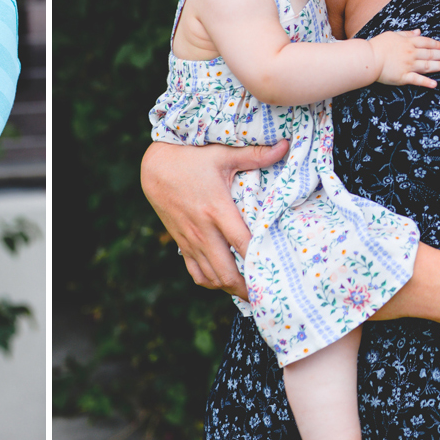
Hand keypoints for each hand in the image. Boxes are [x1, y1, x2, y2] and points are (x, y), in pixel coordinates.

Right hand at [140, 139, 287, 299]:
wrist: (154, 167)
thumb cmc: (192, 157)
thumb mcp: (223, 154)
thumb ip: (255, 155)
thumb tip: (285, 146)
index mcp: (217, 209)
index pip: (242, 244)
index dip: (259, 262)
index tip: (277, 273)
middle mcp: (203, 230)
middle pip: (226, 272)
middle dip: (247, 288)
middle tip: (267, 293)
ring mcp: (190, 239)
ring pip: (211, 277)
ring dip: (230, 288)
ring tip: (250, 291)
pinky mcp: (181, 243)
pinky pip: (196, 273)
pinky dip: (211, 281)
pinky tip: (225, 281)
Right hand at [368, 29, 439, 88]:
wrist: (367, 58)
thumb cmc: (378, 45)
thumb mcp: (392, 34)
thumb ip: (406, 34)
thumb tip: (418, 31)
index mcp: (407, 43)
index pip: (426, 42)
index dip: (437, 44)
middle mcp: (410, 54)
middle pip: (430, 54)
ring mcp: (408, 66)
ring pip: (427, 66)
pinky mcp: (402, 77)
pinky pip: (417, 80)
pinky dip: (426, 82)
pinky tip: (435, 84)